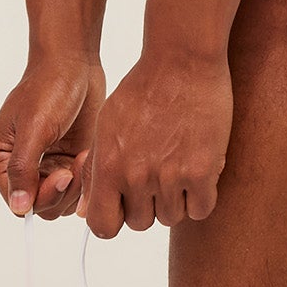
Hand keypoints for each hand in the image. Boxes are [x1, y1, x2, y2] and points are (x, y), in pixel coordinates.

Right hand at [0, 52, 105, 219]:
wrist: (74, 64)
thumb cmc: (48, 88)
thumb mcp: (34, 128)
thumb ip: (23, 169)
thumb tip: (18, 207)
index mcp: (0, 158)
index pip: (17, 201)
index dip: (40, 196)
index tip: (62, 175)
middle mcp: (20, 166)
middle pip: (40, 205)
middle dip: (60, 192)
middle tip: (74, 169)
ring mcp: (45, 165)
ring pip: (60, 201)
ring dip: (76, 186)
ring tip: (83, 157)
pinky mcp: (67, 161)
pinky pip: (76, 188)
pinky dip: (85, 178)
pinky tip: (88, 154)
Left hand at [78, 50, 230, 239]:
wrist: (182, 60)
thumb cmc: (144, 88)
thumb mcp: (107, 124)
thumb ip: (95, 169)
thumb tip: (84, 210)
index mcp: (108, 165)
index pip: (102, 225)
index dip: (114, 220)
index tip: (124, 207)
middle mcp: (136, 176)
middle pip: (140, 223)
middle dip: (147, 206)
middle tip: (157, 177)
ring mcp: (170, 176)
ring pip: (172, 217)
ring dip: (176, 200)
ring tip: (178, 168)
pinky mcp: (202, 171)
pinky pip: (201, 209)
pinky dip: (200, 197)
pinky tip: (198, 172)